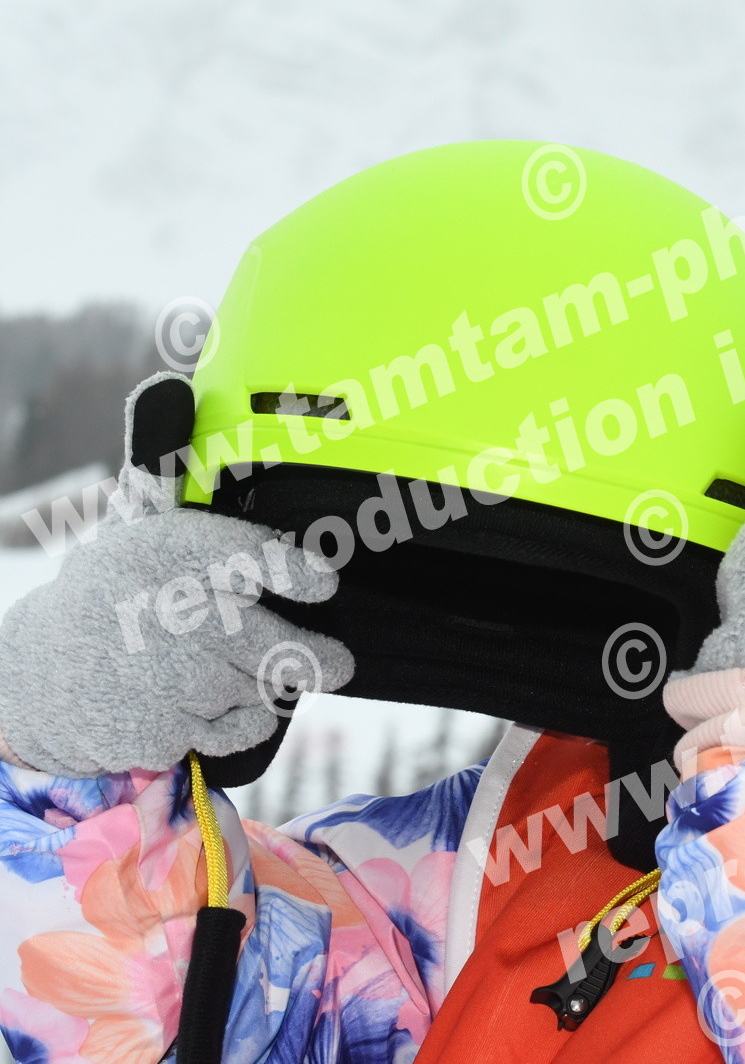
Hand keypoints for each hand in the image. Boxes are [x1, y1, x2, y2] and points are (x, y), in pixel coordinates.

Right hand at [0, 373, 354, 776]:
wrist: (33, 678)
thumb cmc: (105, 593)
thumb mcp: (132, 525)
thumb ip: (167, 471)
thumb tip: (171, 387)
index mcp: (175, 556)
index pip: (254, 558)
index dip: (297, 573)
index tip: (325, 583)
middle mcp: (182, 618)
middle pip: (280, 645)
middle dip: (319, 656)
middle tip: (341, 661)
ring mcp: (175, 680)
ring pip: (261, 686)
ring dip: (263, 682)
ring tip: (231, 667)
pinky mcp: (165, 728)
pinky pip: (233, 727)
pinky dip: (236, 719)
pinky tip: (212, 701)